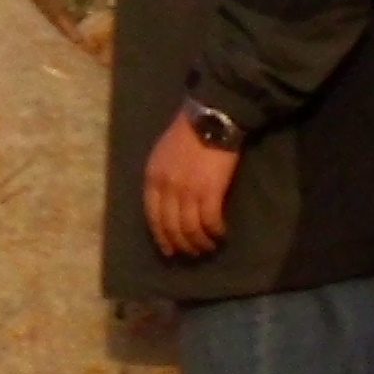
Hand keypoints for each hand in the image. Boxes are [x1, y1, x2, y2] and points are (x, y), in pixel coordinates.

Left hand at [144, 108, 238, 261]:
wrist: (210, 119)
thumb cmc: (187, 134)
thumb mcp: (162, 155)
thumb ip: (161, 178)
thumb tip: (168, 203)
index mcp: (153, 178)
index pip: (152, 217)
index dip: (161, 237)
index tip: (169, 250)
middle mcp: (167, 188)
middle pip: (171, 227)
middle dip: (181, 245)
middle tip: (191, 253)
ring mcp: (188, 191)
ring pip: (190, 229)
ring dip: (199, 242)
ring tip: (208, 247)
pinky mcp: (210, 192)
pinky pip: (210, 221)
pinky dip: (215, 232)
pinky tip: (220, 234)